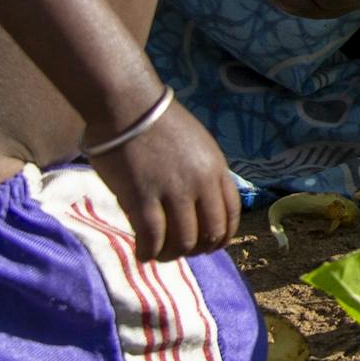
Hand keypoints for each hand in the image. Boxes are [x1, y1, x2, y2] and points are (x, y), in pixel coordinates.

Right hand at [92, 99, 237, 261]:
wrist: (128, 105)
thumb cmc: (158, 124)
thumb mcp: (198, 147)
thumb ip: (203, 176)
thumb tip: (198, 210)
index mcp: (217, 169)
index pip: (231, 215)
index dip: (222, 237)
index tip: (209, 246)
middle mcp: (201, 183)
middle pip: (209, 233)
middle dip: (197, 249)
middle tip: (179, 250)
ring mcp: (173, 191)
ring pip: (182, 242)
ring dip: (170, 254)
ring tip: (158, 253)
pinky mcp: (142, 198)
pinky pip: (152, 239)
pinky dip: (149, 252)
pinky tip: (142, 253)